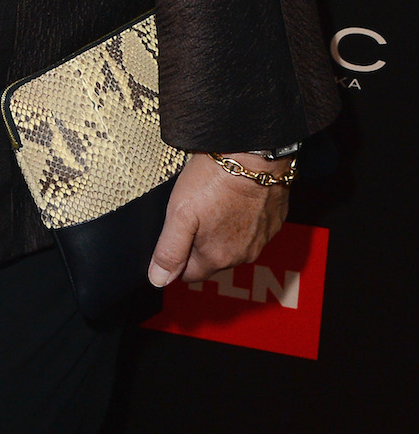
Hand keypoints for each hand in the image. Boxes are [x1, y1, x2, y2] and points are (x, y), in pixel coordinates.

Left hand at [147, 152, 287, 288]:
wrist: (254, 154)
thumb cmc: (215, 180)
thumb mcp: (180, 213)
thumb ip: (169, 250)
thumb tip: (158, 279)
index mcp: (217, 257)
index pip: (190, 274)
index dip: (178, 257)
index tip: (175, 234)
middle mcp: (243, 255)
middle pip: (212, 259)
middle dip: (200, 243)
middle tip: (193, 212)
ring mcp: (262, 239)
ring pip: (234, 245)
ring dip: (222, 230)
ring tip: (213, 201)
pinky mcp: (275, 221)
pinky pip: (254, 229)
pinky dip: (243, 219)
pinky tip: (234, 198)